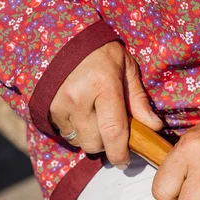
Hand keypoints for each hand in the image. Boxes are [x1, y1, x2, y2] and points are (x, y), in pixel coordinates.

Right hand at [50, 42, 161, 168]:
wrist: (63, 38)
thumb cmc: (101, 53)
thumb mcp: (126, 68)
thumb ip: (139, 99)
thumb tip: (154, 127)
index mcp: (103, 86)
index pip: (114, 131)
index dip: (121, 152)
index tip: (126, 161)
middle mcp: (78, 97)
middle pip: (95, 143)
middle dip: (107, 146)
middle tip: (114, 134)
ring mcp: (59, 104)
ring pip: (79, 141)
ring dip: (91, 139)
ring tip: (98, 122)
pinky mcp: (46, 108)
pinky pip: (65, 133)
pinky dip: (76, 131)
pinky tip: (83, 116)